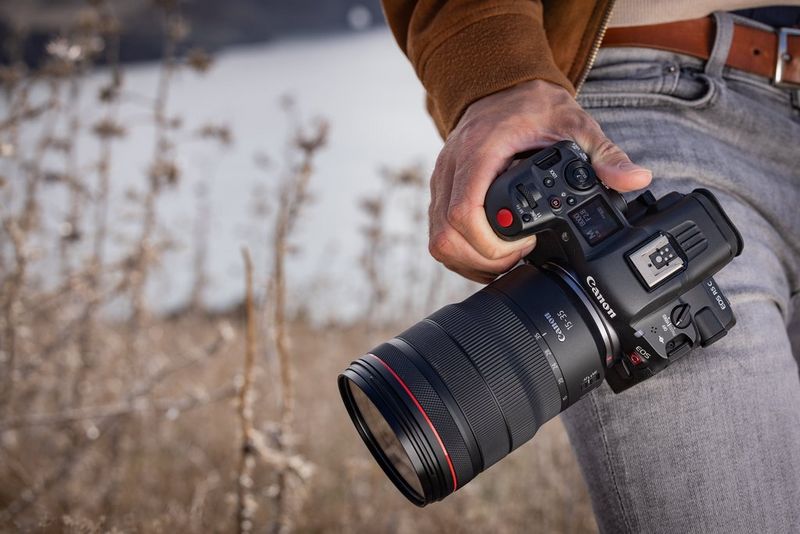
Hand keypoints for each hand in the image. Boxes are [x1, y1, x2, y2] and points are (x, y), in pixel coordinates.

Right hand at [428, 79, 651, 282]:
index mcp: (479, 153)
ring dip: (469, 260)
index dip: (490, 243)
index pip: (463, 213)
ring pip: (437, 240)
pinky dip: (462, 252)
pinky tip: (490, 252)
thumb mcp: (575, 123)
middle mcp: (452, 170)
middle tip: (517, 256)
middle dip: (481, 259)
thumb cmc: (532, 106)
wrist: (502, 88)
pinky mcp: (440, 192)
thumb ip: (604, 154)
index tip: (523, 244)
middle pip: (445, 236)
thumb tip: (635, 179)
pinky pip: (439, 234)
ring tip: (505, 258)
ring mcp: (442, 182)